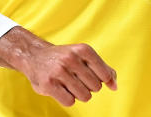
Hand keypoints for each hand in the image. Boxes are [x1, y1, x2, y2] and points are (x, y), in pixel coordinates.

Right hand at [0, 27, 116, 107]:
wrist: (34, 55)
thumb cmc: (64, 58)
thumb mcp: (85, 56)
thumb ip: (103, 69)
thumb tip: (115, 86)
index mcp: (84, 49)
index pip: (104, 75)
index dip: (100, 80)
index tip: (91, 76)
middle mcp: (72, 58)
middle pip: (96, 87)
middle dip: (89, 87)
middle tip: (77, 79)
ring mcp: (59, 71)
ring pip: (84, 96)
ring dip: (79, 94)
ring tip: (70, 85)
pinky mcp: (49, 84)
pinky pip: (70, 101)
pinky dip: (68, 99)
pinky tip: (62, 90)